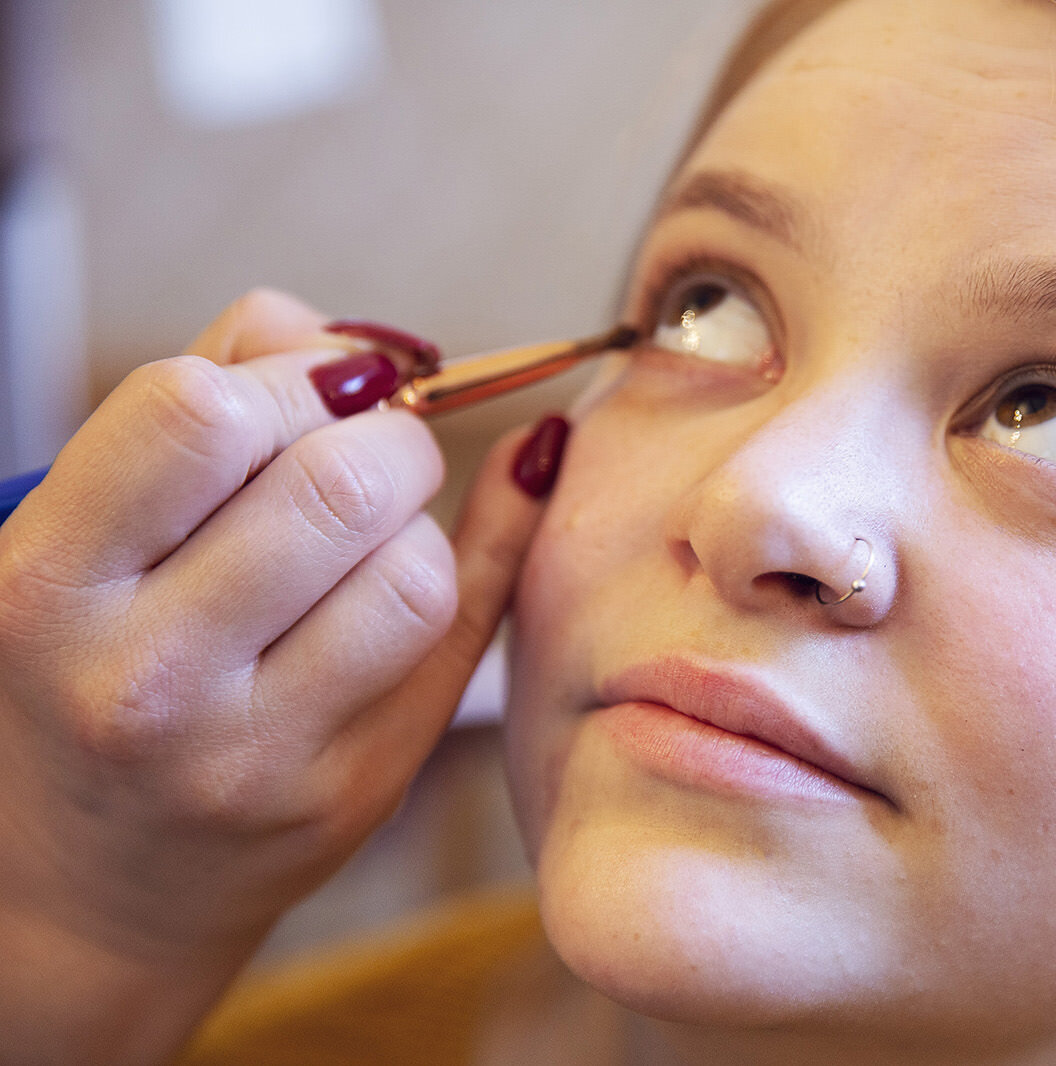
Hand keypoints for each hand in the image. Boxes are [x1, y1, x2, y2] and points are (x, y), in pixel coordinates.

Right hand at [0, 290, 550, 1064]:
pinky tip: (473, 520)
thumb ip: (199, 404)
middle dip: (383, 433)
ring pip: (415, 569)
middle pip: (336, 483)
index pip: (199, 412)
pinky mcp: (351, 795)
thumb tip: (339, 334)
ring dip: (417, 520)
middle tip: (369, 444)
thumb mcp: (83, 536)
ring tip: (371, 533)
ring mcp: (254, 754)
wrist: (84, 886)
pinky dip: (479, 557)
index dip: (288, 373)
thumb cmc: (88, 666)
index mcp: (49, 585)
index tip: (314, 385)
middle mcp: (143, 680)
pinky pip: (463, 638)